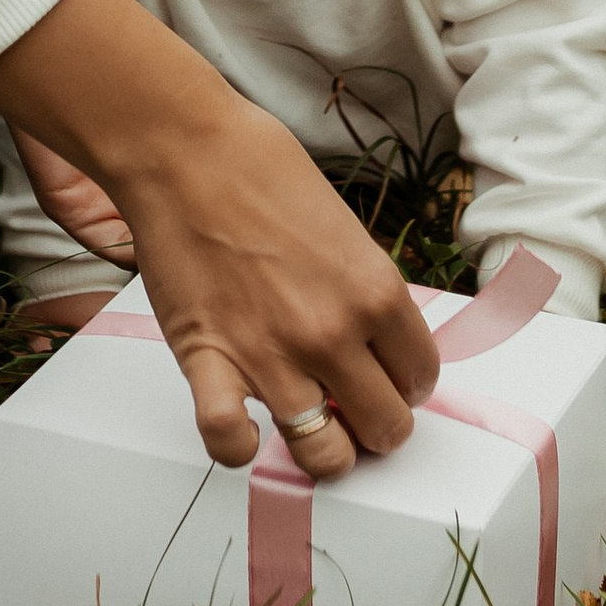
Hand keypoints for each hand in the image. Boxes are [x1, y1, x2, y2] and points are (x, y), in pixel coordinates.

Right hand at [0, 0, 435, 482]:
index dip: (407, 380)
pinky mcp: (210, 362)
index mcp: (375, 291)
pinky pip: (231, 442)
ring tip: (313, 423)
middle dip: (375, 421)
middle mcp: (332, 333)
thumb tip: (371, 339)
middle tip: (355, 402)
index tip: (390, 374)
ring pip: (325, 455)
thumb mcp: (344, 227)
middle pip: (386, 426)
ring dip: (323, 446)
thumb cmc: (258, 169)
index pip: (422, 375)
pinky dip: (239, 446)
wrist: (183, 150)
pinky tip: (244, 425)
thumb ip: (363, 289)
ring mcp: (271, 355)